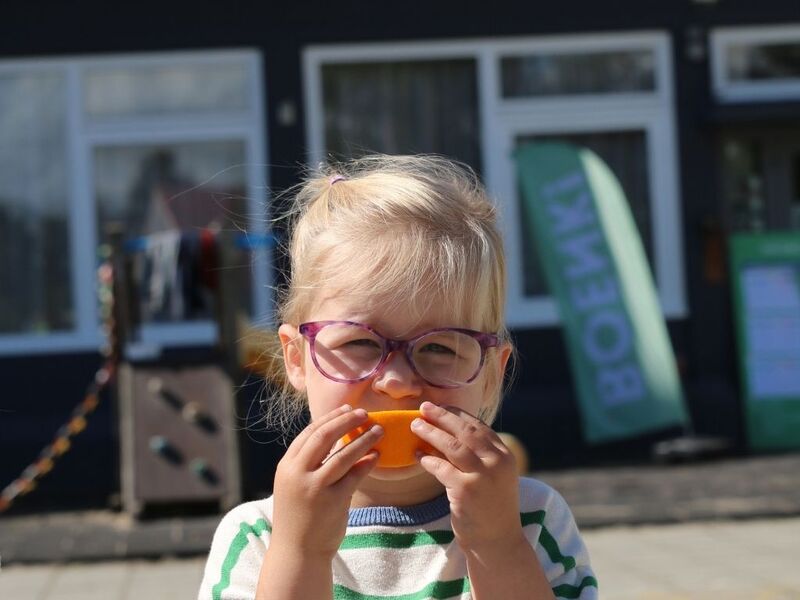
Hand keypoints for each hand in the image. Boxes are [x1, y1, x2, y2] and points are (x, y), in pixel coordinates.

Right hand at [269, 405, 383, 559]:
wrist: (297, 552)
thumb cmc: (298, 516)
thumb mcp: (293, 484)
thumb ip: (308, 463)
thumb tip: (335, 437)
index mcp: (286, 466)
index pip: (309, 433)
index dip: (330, 418)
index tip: (347, 409)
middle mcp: (298, 474)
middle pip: (325, 437)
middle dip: (347, 421)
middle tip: (365, 413)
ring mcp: (315, 487)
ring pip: (343, 454)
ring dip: (363, 439)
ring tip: (378, 430)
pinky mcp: (333, 502)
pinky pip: (354, 476)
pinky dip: (367, 463)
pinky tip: (377, 456)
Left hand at [412, 401, 522, 552]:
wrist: (497, 541)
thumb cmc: (491, 507)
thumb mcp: (493, 476)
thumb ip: (479, 455)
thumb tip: (449, 432)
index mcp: (505, 455)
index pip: (479, 427)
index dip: (458, 415)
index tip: (441, 407)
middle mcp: (496, 462)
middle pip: (465, 431)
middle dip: (442, 416)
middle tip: (424, 408)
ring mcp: (482, 476)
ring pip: (451, 445)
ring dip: (430, 432)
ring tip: (415, 425)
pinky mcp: (465, 491)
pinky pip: (440, 467)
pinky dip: (427, 459)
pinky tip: (418, 456)